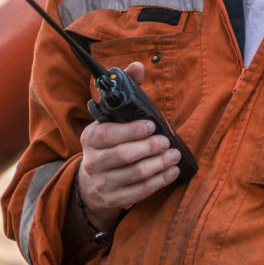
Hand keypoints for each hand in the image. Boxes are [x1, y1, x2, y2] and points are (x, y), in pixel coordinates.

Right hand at [76, 62, 183, 229]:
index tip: (152, 125)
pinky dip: (159, 181)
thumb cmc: (109, 141)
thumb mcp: (111, 117)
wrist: (94, 182)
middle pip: (123, 156)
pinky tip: (171, 171)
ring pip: (135, 175)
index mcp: (89, 138)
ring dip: (158, 165)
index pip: (107, 135)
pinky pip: (141, 192)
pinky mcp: (115, 199)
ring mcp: (103, 183)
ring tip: (174, 155)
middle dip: (149, 148)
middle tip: (167, 142)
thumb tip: (138, 65)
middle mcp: (93, 162)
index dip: (131, 131)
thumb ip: (125, 89)